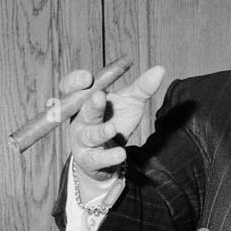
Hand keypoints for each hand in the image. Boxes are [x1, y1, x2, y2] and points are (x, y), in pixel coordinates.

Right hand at [60, 64, 165, 181]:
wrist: (110, 154)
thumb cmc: (115, 120)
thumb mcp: (129, 103)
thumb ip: (141, 87)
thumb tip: (160, 70)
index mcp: (83, 101)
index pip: (70, 88)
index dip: (75, 82)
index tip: (88, 77)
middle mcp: (78, 120)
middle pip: (81, 111)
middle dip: (90, 105)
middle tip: (99, 97)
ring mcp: (81, 141)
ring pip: (88, 136)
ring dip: (100, 132)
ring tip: (112, 129)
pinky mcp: (89, 161)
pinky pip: (96, 159)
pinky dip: (108, 157)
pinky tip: (121, 154)